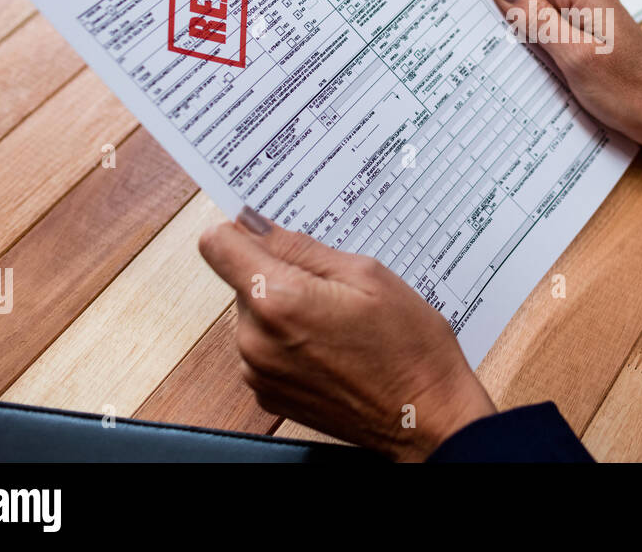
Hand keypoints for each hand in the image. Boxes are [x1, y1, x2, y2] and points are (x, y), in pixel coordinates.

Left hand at [199, 210, 495, 461]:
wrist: (424, 417)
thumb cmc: (408, 348)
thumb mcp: (367, 275)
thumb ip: (301, 247)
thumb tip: (254, 224)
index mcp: (279, 301)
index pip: (217, 245)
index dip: (241, 231)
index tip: (268, 233)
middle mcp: (256, 341)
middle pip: (241, 279)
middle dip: (280, 272)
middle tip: (334, 286)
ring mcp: (258, 373)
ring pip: (254, 313)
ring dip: (286, 307)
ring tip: (339, 320)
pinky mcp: (267, 394)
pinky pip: (264, 346)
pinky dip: (290, 339)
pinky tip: (332, 346)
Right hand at [489, 0, 641, 158]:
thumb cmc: (629, 89)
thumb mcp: (574, 54)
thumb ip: (536, 17)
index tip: (497, 24)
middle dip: (507, 12)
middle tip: (511, 49)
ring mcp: (582, 14)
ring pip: (532, 9)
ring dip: (521, 33)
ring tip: (531, 63)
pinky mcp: (582, 35)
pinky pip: (546, 29)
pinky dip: (536, 46)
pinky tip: (542, 69)